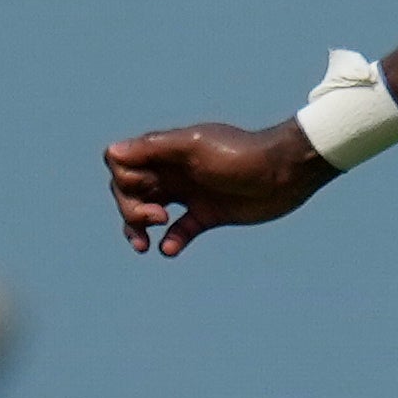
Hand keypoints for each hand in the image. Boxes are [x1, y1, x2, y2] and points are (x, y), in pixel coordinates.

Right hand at [106, 119, 336, 258]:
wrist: (285, 172)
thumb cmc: (241, 154)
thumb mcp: (196, 146)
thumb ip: (155, 148)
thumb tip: (112, 151)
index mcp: (167, 152)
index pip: (122, 165)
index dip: (123, 180)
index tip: (145, 187)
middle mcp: (175, 172)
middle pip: (130, 192)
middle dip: (130, 209)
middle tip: (155, 218)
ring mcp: (191, 194)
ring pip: (150, 213)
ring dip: (138, 229)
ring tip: (145, 244)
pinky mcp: (208, 215)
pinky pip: (180, 233)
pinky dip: (171, 242)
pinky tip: (171, 250)